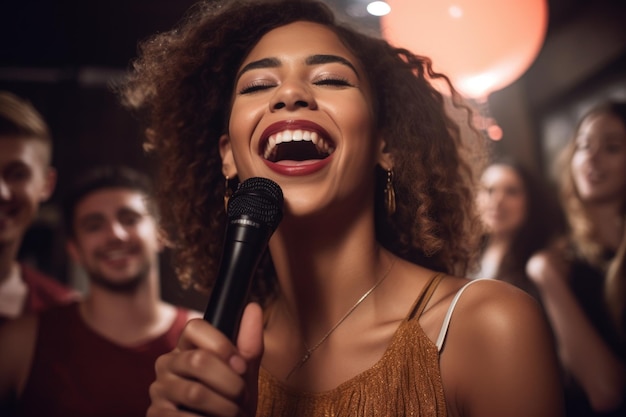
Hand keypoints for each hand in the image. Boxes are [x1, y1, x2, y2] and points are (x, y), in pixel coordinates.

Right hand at [146, 303, 263, 416]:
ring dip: (225, 407)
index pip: (195, 327)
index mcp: (186, 347)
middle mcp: (167, 364)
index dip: (221, 344)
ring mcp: (159, 390)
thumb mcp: (244, 373)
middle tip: (242, 397)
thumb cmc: (232, 400)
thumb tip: (253, 307)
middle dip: (231, 382)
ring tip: (234, 414)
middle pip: (198, 360)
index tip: (242, 366)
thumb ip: (249, 344)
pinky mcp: (155, 415)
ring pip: (196, 392)